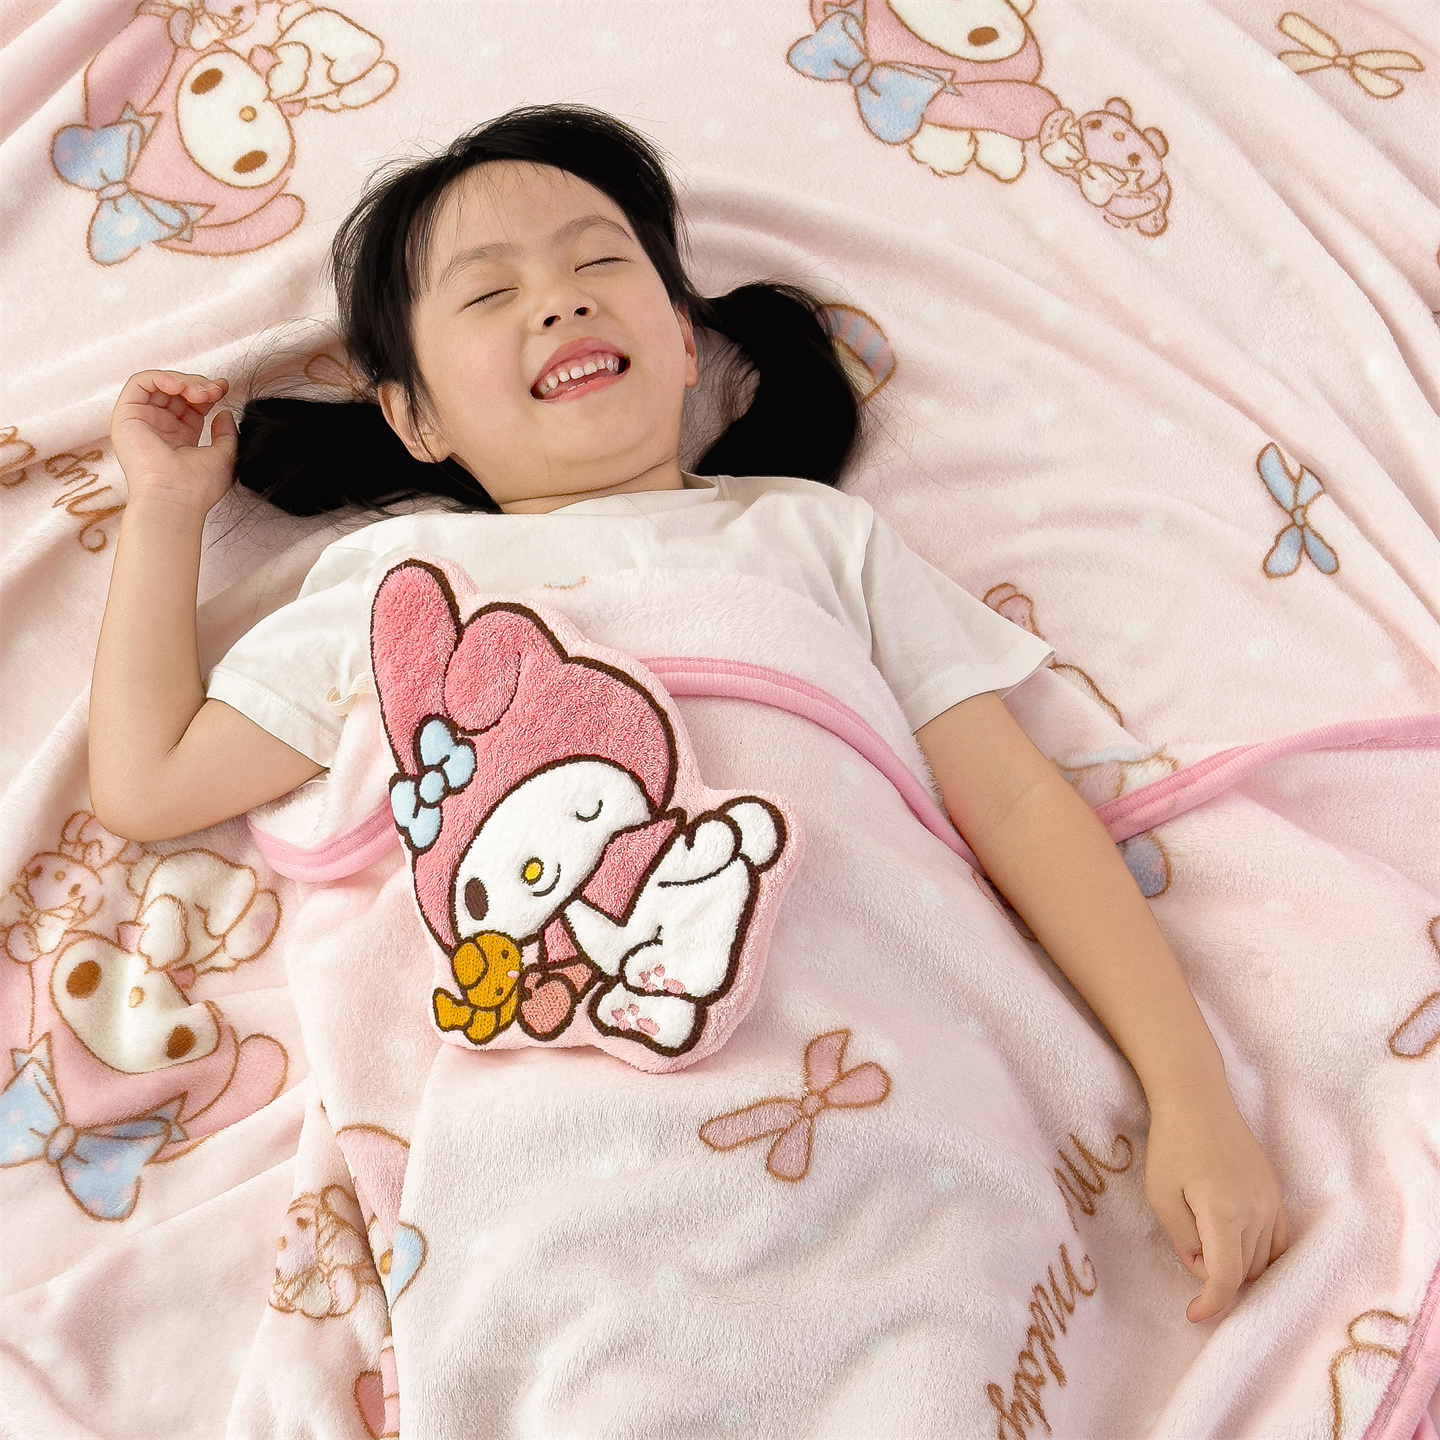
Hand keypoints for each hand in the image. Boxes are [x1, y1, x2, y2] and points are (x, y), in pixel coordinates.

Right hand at [110, 371, 237, 515]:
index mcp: (180, 436)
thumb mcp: (224, 455)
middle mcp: (159, 427)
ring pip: (159, 383)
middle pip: (177, 391)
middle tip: (214, 391)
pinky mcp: (126, 415)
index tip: (223, 389)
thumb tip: (224, 412)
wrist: (175, 498)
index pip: (191, 404)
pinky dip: (161, 378)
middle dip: (198, 384)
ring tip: (200, 393)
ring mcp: (142, 420)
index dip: (207, 391)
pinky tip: (180, 387)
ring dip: (184, 381)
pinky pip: (140, 383)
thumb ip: (226, 433)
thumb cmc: (198, 487)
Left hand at [1144, 1080, 1288, 1321]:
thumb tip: (1203, 1268)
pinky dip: (1260, 1253)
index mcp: (1224, 1214)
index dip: (1211, 1303)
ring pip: (1264, 1260)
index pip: (1226, 1278)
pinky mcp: (1276, 1193)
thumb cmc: (1171, 1144)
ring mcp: (1271, 1201)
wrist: (1197, 1100)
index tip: (1193, 1314)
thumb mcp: (1161, 1195)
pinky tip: (1236, 1242)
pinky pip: (1278, 1241)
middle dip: (1217, 1276)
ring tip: (1205, 1237)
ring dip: (1239, 1265)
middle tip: (1187, 1248)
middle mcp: (1256, 1211)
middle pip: (1246, 1272)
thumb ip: (1182, 1240)